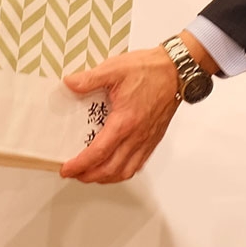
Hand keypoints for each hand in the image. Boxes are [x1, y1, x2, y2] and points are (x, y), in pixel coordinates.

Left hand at [58, 46, 182, 183]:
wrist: (177, 70)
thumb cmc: (151, 70)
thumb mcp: (115, 69)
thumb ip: (90, 79)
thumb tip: (70, 84)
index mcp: (125, 121)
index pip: (99, 152)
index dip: (80, 164)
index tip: (67, 168)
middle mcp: (137, 135)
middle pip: (111, 169)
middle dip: (89, 176)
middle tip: (74, 173)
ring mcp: (147, 139)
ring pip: (125, 171)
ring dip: (106, 177)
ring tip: (92, 173)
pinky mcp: (154, 138)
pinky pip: (138, 164)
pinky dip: (123, 171)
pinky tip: (115, 166)